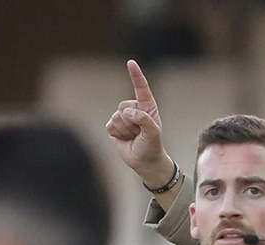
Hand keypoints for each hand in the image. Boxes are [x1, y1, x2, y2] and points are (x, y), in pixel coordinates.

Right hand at [105, 59, 174, 186]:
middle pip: (125, 105)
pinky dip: (117, 133)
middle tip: (138, 132)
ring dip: (125, 129)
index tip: (130, 62)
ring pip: (117, 116)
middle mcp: (134, 109)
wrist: (144, 162)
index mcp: (147, 106)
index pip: (141, 88)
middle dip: (131, 121)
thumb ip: (143, 119)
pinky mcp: (114, 127)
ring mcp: (123, 118)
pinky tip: (124, 138)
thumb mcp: (153, 132)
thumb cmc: (152, 145)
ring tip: (133, 136)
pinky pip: (110, 125)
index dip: (136, 75)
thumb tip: (126, 111)